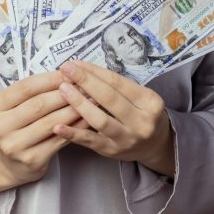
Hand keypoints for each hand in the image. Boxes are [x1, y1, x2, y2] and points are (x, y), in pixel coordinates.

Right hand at [0, 71, 87, 191]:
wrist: (8, 164)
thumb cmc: (16, 127)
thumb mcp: (13, 107)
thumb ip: (33, 93)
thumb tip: (67, 76)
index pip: (26, 87)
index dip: (50, 79)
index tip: (69, 73)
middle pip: (39, 104)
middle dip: (65, 93)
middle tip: (85, 85)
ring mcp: (14, 146)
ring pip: (51, 122)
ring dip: (73, 109)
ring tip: (90, 100)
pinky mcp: (31, 160)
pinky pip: (59, 140)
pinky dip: (75, 128)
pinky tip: (87, 120)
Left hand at [51, 60, 175, 176]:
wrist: (155, 145)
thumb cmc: (142, 114)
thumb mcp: (140, 97)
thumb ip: (116, 86)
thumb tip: (84, 70)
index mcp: (150, 102)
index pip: (118, 82)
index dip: (94, 71)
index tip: (75, 63)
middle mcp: (141, 122)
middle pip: (109, 98)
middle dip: (85, 81)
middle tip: (66, 69)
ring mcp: (127, 139)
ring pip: (100, 120)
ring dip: (79, 103)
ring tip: (62, 89)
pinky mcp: (112, 151)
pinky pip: (90, 141)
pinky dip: (73, 134)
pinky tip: (58, 126)